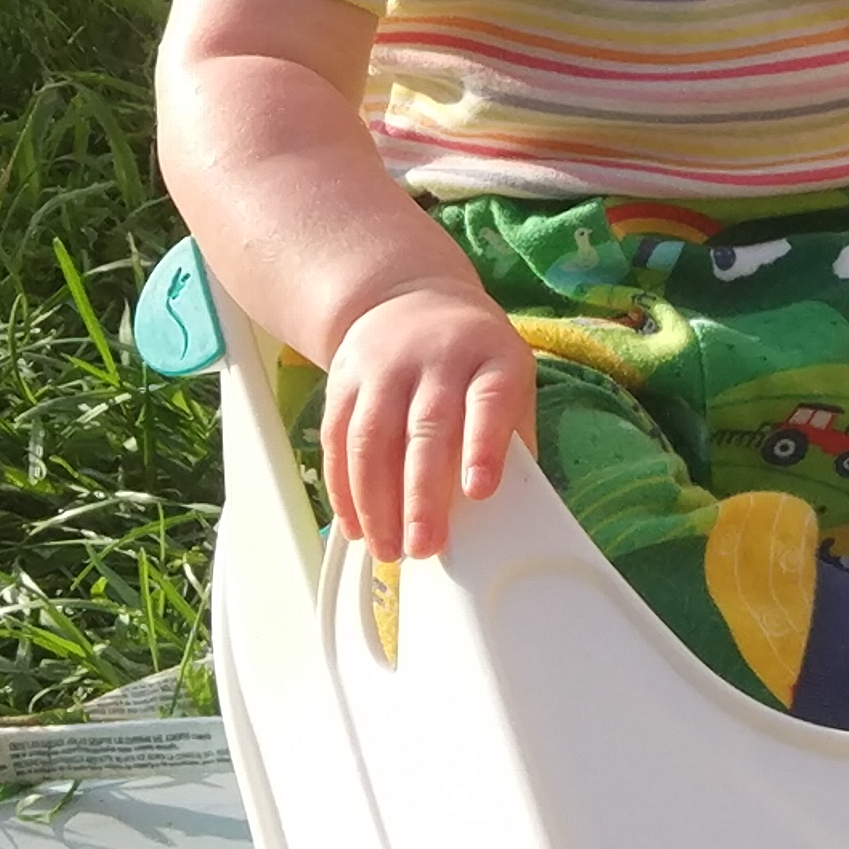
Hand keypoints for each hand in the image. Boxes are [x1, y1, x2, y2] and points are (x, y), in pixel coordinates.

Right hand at [320, 283, 536, 560]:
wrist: (410, 298)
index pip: (488, 401)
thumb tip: (511, 510)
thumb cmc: (473, 357)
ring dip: (375, 503)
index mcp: (490, 358)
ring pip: (371, 438)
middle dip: (421, 494)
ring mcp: (384, 367)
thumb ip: (510, 436)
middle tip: (423, 547)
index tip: (480, 491)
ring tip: (387, 549)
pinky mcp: (344, 381)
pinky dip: (343, 489)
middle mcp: (436, 358)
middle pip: (424, 428)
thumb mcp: (509, 377)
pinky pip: (337, 439)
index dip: (484, 446)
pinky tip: (356, 525)